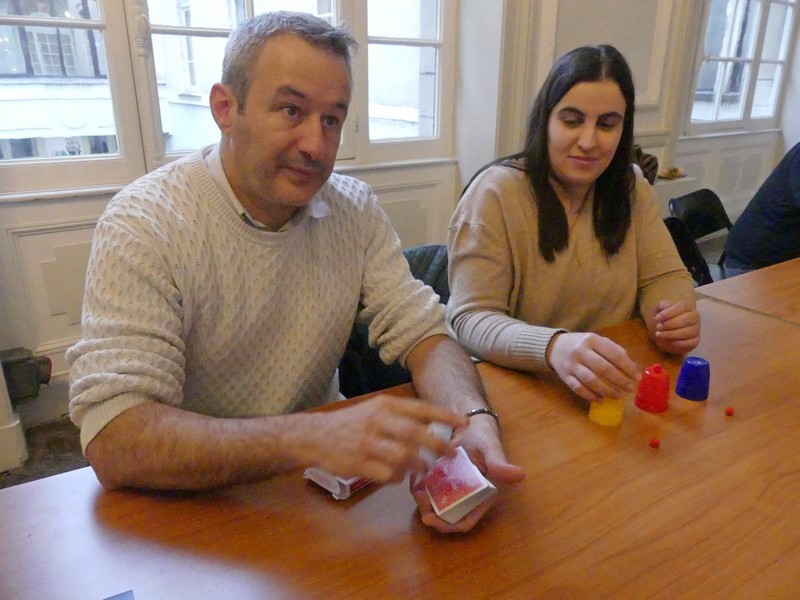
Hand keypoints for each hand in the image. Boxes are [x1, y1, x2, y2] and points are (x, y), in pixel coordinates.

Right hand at [307, 395, 466, 483]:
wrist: (314, 435)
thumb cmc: (350, 423)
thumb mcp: (374, 410)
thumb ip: (400, 416)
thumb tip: (433, 423)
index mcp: (384, 406)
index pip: (420, 409)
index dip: (444, 416)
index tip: (464, 423)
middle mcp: (377, 421)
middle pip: (415, 434)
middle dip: (438, 445)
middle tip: (451, 453)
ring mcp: (367, 443)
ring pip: (403, 456)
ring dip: (418, 464)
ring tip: (424, 468)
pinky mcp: (358, 463)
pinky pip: (387, 474)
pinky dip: (398, 478)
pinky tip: (399, 476)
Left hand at [411, 413, 523, 533]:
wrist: (469, 424)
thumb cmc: (484, 438)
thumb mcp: (491, 449)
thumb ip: (499, 464)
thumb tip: (519, 475)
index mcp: (481, 497)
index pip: (464, 522)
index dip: (447, 526)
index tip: (430, 519)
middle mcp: (465, 497)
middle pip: (445, 516)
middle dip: (431, 513)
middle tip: (419, 499)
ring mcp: (450, 489)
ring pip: (434, 504)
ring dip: (423, 501)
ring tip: (416, 489)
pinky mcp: (439, 478)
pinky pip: (426, 489)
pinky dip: (418, 487)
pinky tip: (414, 478)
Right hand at [547, 332, 639, 401]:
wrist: (554, 347)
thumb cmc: (582, 345)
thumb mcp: (597, 342)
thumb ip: (614, 351)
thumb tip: (633, 368)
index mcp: (592, 340)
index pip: (614, 354)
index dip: (628, 367)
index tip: (637, 378)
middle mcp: (581, 351)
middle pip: (603, 368)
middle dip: (620, 380)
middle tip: (629, 389)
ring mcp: (572, 364)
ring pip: (591, 380)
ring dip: (607, 390)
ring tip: (618, 396)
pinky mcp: (565, 376)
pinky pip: (578, 388)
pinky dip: (590, 395)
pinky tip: (600, 399)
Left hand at [652, 299, 700, 353]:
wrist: (664, 334)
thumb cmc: (663, 320)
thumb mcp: (659, 310)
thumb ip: (662, 306)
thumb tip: (665, 306)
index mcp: (687, 307)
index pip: (683, 306)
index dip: (670, 312)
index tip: (657, 318)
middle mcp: (694, 317)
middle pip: (687, 319)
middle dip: (670, 324)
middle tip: (658, 327)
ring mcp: (696, 329)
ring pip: (688, 331)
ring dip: (672, 334)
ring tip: (659, 334)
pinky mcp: (695, 341)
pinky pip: (690, 342)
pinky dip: (679, 343)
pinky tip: (669, 342)